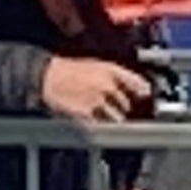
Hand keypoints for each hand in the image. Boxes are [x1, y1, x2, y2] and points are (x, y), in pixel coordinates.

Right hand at [40, 56, 155, 125]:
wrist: (47, 77)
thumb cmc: (67, 70)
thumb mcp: (95, 64)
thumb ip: (116, 75)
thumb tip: (135, 84)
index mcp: (111, 71)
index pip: (136, 83)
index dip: (141, 90)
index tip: (143, 95)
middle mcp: (108, 86)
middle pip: (126, 103)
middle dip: (121, 106)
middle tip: (111, 106)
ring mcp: (99, 101)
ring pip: (116, 117)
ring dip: (111, 118)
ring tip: (100, 113)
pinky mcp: (88, 114)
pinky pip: (101, 124)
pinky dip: (99, 124)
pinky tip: (93, 119)